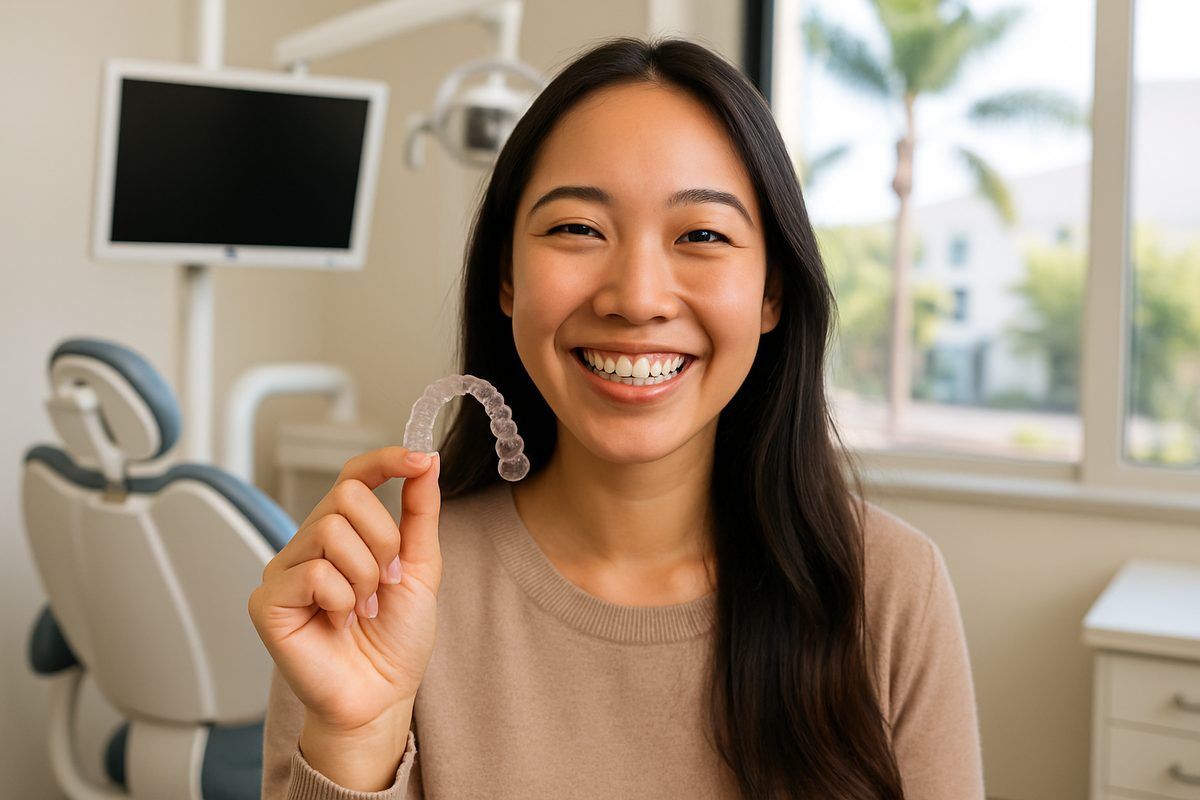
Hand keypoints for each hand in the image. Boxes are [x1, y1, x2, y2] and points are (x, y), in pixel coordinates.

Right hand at [248, 446, 441, 734]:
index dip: (384, 460)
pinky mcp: (267, 602)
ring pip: (332, 531)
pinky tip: (339, 624)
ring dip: (366, 576)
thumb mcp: (421, 567)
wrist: (382, 696)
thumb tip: (426, 461)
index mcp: (342, 532)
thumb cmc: (395, 639)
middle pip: (345, 497)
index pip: (354, 475)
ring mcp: (283, 571)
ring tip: (364, 609)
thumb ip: (420, 513)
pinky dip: (342, 600)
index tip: (418, 458)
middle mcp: (307, 544)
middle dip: (383, 541)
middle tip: (386, 583)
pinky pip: (315, 573)